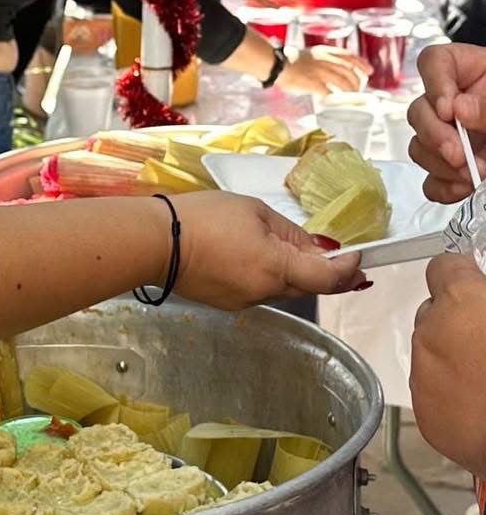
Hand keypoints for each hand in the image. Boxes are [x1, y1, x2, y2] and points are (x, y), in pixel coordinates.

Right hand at [170, 192, 364, 306]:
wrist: (155, 242)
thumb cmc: (203, 217)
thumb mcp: (253, 211)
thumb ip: (290, 232)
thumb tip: (317, 247)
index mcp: (276, 267)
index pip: (329, 278)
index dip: (348, 268)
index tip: (358, 255)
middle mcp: (265, 292)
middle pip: (309, 286)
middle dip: (327, 273)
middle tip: (342, 260)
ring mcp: (245, 302)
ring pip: (282, 288)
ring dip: (293, 273)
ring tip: (287, 248)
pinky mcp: (227, 303)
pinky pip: (258, 289)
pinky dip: (265, 275)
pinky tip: (250, 256)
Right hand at [275, 47, 369, 96]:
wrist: (275, 64)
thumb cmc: (287, 60)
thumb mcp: (309, 54)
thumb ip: (321, 60)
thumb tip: (329, 71)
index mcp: (325, 51)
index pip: (350, 56)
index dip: (362, 64)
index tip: (369, 71)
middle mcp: (326, 60)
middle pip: (349, 72)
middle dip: (357, 82)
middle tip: (358, 90)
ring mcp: (320, 72)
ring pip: (343, 82)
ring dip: (349, 91)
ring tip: (350, 97)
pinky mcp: (313, 83)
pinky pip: (329, 92)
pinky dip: (334, 98)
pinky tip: (334, 101)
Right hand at [407, 44, 485, 201]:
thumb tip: (460, 109)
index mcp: (470, 73)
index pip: (434, 63)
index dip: (434, 84)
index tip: (449, 109)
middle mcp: (454, 103)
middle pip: (420, 110)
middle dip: (436, 135)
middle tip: (459, 154)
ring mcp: (451, 137)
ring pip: (420, 146)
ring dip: (439, 163)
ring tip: (471, 174)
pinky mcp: (452, 168)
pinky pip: (431, 179)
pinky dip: (442, 187)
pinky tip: (462, 188)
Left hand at [411, 253, 485, 475]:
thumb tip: (481, 296)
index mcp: (461, 303)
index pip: (443, 267)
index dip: (462, 276)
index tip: (477, 288)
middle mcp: (430, 334)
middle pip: (433, 313)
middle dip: (455, 321)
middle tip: (485, 341)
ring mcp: (422, 376)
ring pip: (431, 353)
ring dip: (452, 358)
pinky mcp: (425, 415)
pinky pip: (432, 391)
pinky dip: (450, 393)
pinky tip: (479, 406)